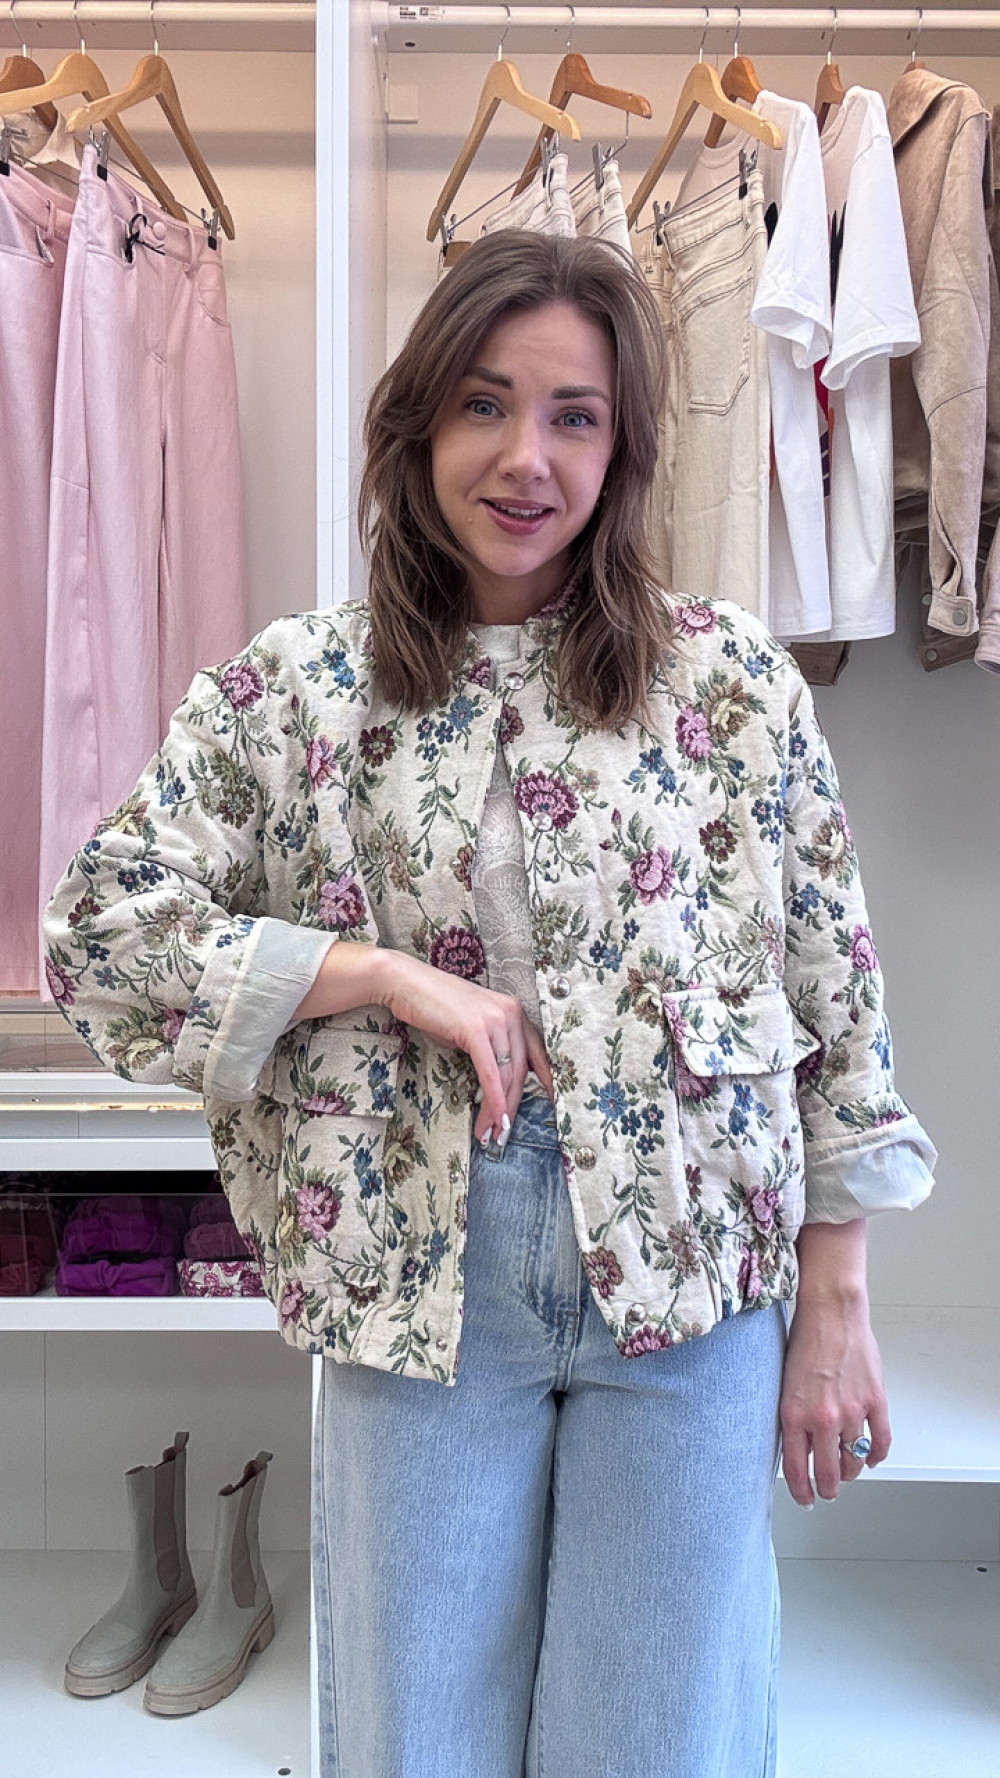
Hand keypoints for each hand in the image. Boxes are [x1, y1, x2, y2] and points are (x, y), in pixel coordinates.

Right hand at [377, 950, 553, 1145]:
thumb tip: (496, 1079)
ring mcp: (495, 1020)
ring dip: (499, 1110)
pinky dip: (493, 1098)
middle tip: (505, 1132)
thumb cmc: (434, 1005)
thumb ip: (489, 1047)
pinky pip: (490, 1072)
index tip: (554, 1103)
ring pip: (506, 1076)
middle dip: (514, 1106)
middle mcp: (511, 1013)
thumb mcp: (471, 1026)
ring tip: (492, 1133)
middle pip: (520, 1071)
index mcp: (514, 1011)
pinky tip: (492, 1117)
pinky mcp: (476, 1029)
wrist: (406, 982)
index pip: (538, 1052)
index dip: (547, 1080)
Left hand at [780, 1221, 889, 1506]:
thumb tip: (795, 1446)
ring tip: (847, 1473)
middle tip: (828, 1491)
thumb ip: (791, 1416)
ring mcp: (852, 1412)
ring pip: (854, 1461)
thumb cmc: (804, 1339)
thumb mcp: (783, 1383)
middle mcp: (823, 1419)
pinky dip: (877, 1456)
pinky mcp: (875, 1401)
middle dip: (829, 1489)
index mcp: (794, 1414)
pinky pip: (880, 1441)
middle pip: (830, 1473)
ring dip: (851, 1472)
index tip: (806, 1499)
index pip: (797, 1470)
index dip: (802, 1492)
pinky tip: (871, 1459)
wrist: (830, 1311)